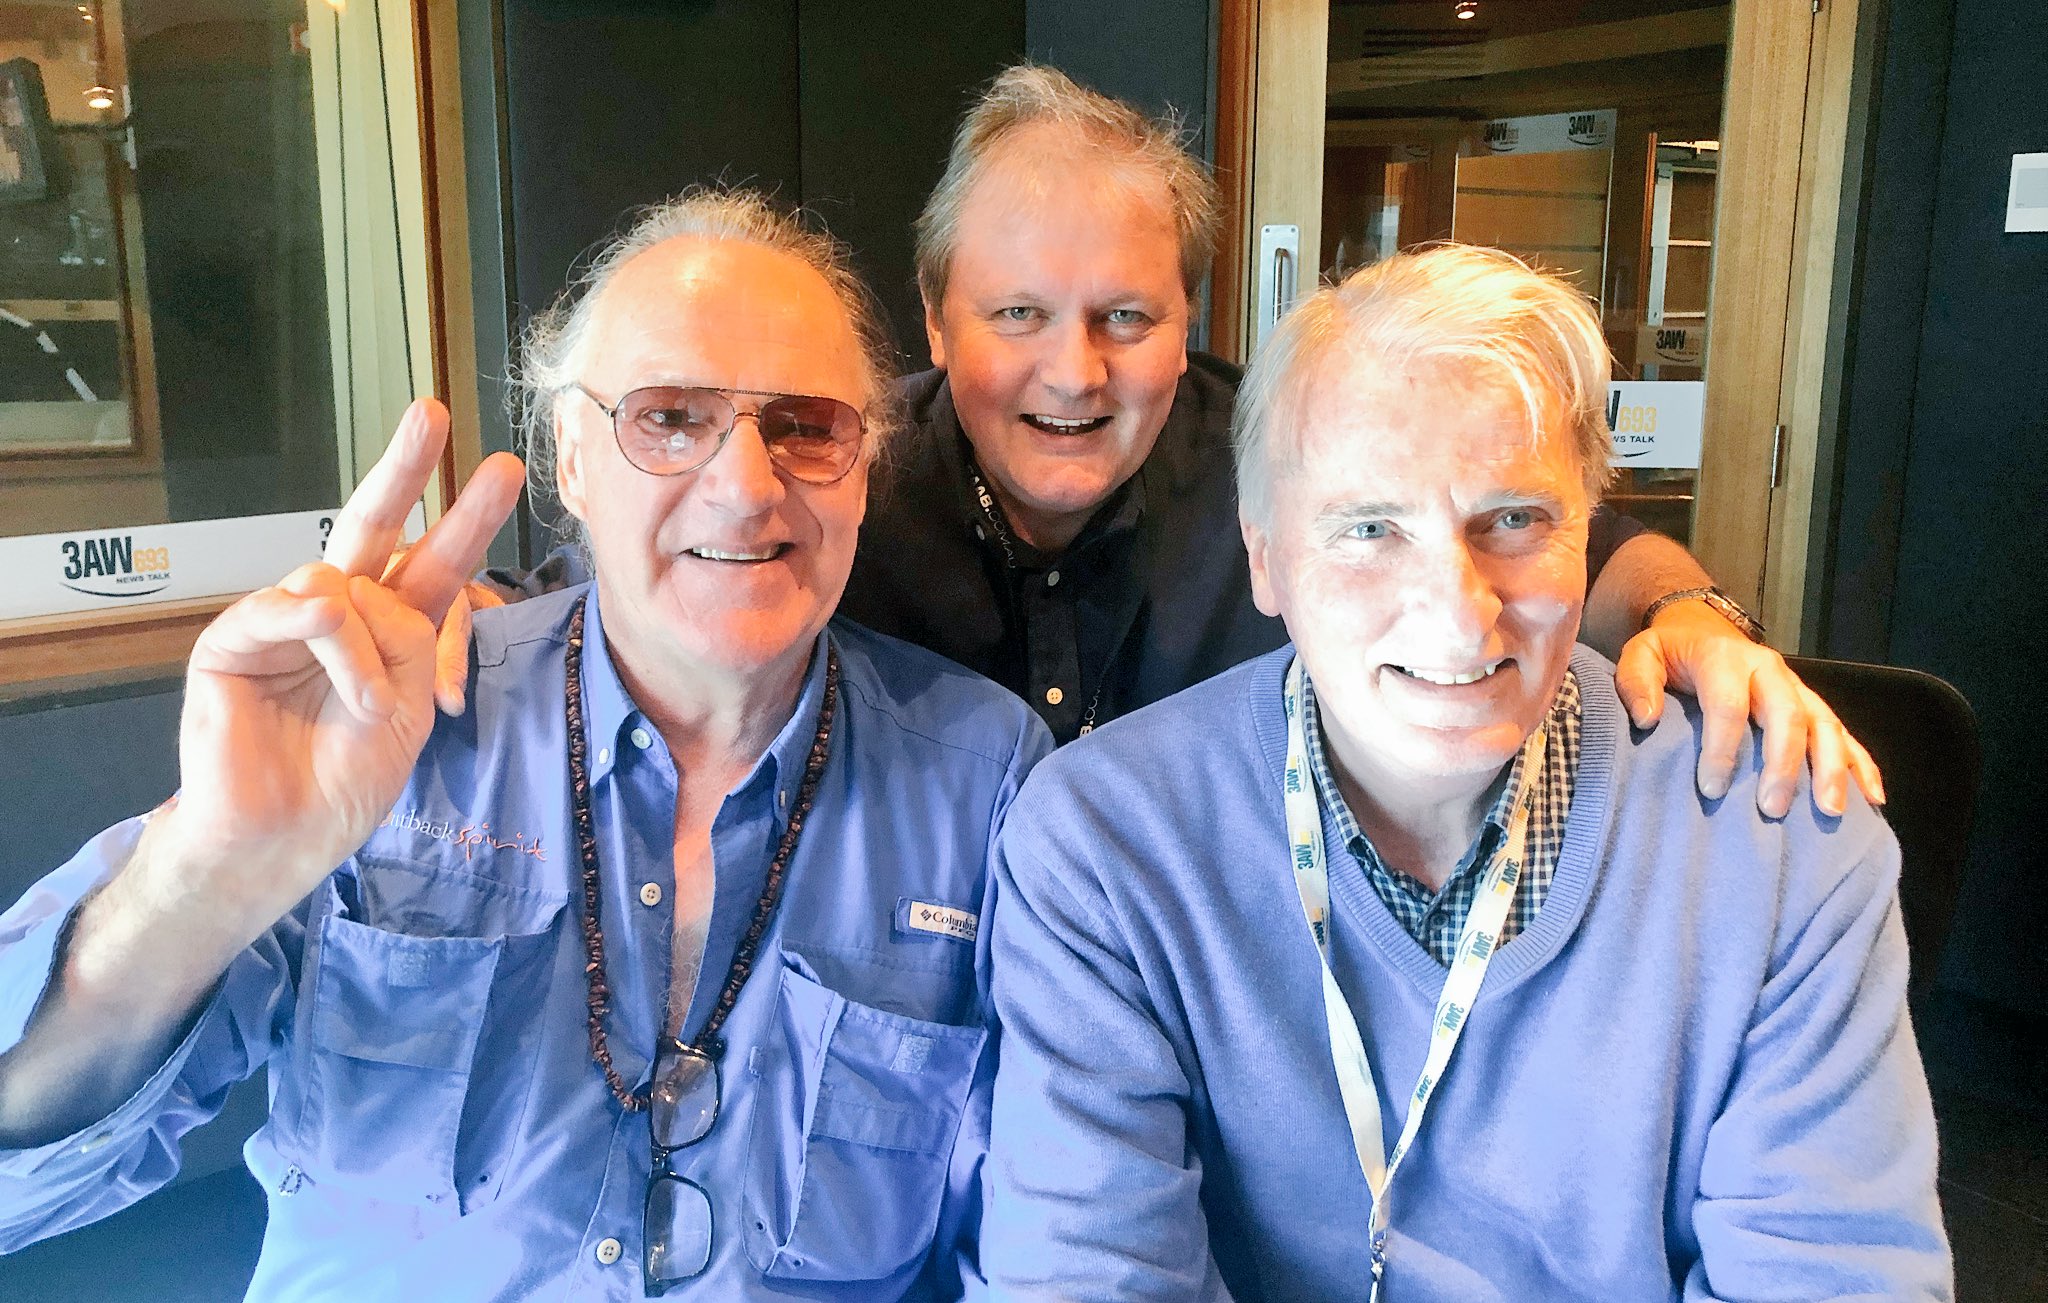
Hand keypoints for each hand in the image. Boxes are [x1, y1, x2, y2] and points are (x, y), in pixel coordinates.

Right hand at [161, 399, 524, 919]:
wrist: (287, 835)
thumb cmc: (349, 777)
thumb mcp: (410, 705)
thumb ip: (409, 638)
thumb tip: (361, 590)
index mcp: (386, 628)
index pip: (429, 560)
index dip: (464, 517)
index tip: (502, 468)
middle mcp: (335, 611)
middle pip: (372, 523)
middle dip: (404, 468)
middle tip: (431, 413)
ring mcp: (282, 619)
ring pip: (345, 582)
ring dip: (372, 648)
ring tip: (370, 706)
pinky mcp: (234, 638)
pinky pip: (297, 609)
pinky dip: (331, 648)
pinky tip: (335, 684)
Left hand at [1613, 599, 1884, 818]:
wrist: (1703, 631)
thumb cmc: (1670, 655)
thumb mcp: (1641, 655)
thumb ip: (1636, 683)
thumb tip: (1647, 719)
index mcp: (1726, 659)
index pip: (1729, 705)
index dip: (1723, 748)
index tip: (1712, 789)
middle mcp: (1770, 671)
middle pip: (1787, 716)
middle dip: (1783, 765)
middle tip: (1772, 809)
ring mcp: (1797, 689)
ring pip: (1825, 726)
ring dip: (1830, 769)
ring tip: (1829, 811)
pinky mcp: (1814, 707)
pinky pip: (1846, 735)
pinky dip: (1862, 765)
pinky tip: (1872, 799)